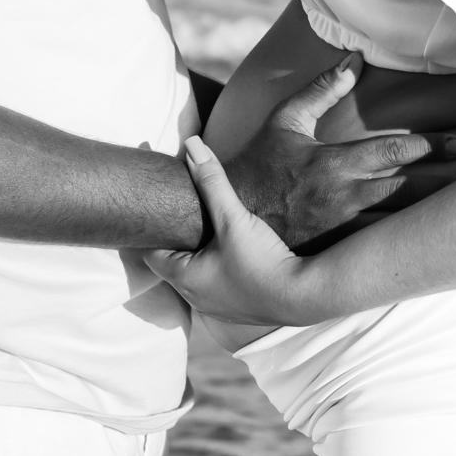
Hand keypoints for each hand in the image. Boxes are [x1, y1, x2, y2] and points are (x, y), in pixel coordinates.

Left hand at [148, 138, 316, 324]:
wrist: (303, 297)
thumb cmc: (261, 260)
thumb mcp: (233, 217)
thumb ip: (211, 181)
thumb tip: (192, 144)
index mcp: (183, 279)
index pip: (152, 253)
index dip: (159, 231)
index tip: (166, 212)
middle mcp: (195, 298)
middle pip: (176, 263)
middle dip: (183, 241)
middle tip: (191, 214)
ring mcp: (218, 308)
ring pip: (200, 276)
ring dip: (203, 257)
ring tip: (214, 230)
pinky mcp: (241, 310)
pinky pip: (221, 286)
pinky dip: (223, 269)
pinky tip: (239, 253)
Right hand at [223, 54, 455, 252]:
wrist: (227, 216)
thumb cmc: (259, 162)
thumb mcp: (285, 119)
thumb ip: (321, 90)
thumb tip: (353, 61)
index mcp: (333, 164)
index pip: (392, 152)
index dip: (428, 146)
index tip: (455, 144)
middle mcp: (342, 198)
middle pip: (406, 188)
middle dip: (442, 178)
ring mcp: (341, 228)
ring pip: (398, 221)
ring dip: (430, 212)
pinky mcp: (336, 249)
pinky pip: (378, 245)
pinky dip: (404, 239)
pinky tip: (426, 237)